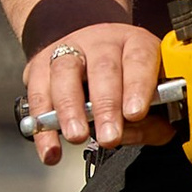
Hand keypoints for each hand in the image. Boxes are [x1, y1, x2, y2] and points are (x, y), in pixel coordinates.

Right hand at [22, 14, 167, 162]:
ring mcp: (68, 50)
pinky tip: (51, 149)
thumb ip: (153, 120)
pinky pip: (38, 95)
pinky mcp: (40, 66)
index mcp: (135, 43)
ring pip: (65, 73)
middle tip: (109, 136)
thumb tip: (130, 134)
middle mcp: (102, 42)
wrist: (88, 47)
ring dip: (70, 109)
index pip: (139, 59)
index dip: (137, 86)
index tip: (135, 114)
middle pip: (103, 68)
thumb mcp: (152, 93)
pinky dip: (43, 126)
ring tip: (77, 136)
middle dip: (105, 106)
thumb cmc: (127, 80)